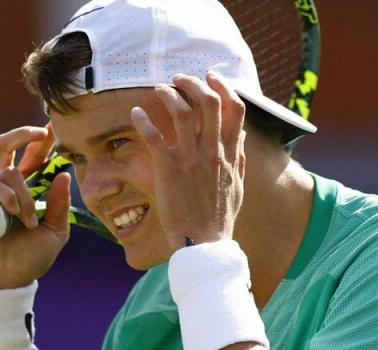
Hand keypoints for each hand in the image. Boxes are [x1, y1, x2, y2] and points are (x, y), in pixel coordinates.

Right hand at [0, 125, 71, 288]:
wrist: (8, 282)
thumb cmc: (30, 260)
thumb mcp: (55, 231)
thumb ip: (59, 204)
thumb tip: (64, 174)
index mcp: (24, 192)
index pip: (32, 158)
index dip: (42, 142)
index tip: (55, 126)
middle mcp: (5, 188)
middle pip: (6, 145)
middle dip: (24, 133)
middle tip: (43, 132)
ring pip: (8, 171)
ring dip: (25, 195)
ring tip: (29, 222)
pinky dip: (10, 200)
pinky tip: (16, 217)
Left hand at [130, 72, 246, 249]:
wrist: (205, 245)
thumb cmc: (219, 218)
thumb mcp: (237, 185)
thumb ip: (239, 157)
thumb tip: (241, 134)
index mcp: (230, 154)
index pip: (234, 109)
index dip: (223, 86)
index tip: (211, 77)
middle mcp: (212, 152)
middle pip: (209, 102)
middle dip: (193, 82)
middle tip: (179, 78)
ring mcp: (190, 161)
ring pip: (181, 113)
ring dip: (169, 94)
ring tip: (159, 89)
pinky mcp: (168, 172)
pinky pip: (154, 137)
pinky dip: (143, 120)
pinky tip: (135, 113)